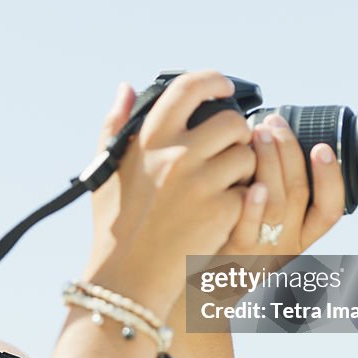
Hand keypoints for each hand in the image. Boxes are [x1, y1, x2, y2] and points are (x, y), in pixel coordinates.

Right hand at [81, 72, 256, 318]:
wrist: (130, 276)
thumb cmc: (116, 224)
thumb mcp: (106, 170)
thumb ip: (115, 125)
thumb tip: (126, 87)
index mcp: (149, 139)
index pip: (188, 88)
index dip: (212, 81)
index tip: (224, 87)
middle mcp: (177, 154)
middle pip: (232, 122)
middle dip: (237, 135)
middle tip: (228, 150)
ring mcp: (202, 182)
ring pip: (247, 156)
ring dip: (242, 168)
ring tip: (222, 186)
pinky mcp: (223, 210)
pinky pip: (250, 190)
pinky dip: (243, 199)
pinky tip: (222, 212)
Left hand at [220, 113, 345, 259]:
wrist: (198, 281)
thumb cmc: (229, 240)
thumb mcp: (262, 222)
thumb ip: (271, 189)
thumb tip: (269, 137)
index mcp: (300, 235)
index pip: (330, 208)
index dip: (331, 177)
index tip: (323, 147)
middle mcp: (287, 242)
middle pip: (300, 192)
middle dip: (290, 151)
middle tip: (274, 124)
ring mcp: (262, 248)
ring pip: (278, 203)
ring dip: (271, 163)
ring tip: (258, 134)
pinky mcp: (234, 251)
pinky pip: (249, 227)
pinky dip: (254, 204)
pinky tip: (252, 183)